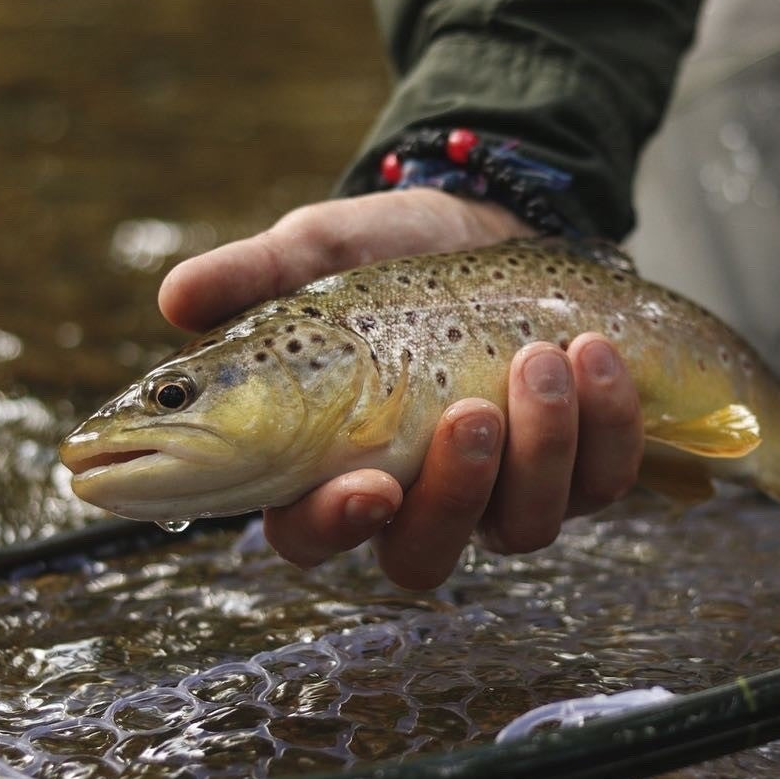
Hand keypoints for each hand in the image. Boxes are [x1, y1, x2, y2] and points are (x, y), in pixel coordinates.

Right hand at [158, 189, 643, 588]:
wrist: (490, 224)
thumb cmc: (390, 251)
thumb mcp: (322, 249)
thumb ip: (255, 274)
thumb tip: (175, 299)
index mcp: (331, 462)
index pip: (312, 533)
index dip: (336, 526)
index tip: (368, 484)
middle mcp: (415, 494)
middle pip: (425, 554)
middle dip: (457, 492)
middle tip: (472, 408)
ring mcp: (499, 491)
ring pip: (522, 526)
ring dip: (542, 446)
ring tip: (546, 354)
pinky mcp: (575, 471)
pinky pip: (600, 484)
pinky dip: (605, 425)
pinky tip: (595, 353)